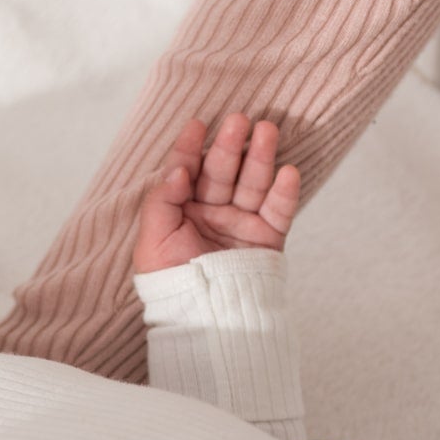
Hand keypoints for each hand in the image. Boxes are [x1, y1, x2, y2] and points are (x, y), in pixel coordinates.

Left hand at [133, 114, 300, 274]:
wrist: (202, 320)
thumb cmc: (170, 284)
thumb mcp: (152, 242)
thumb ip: (161, 202)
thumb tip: (176, 169)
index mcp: (181, 210)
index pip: (187, 171)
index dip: (190, 147)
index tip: (197, 124)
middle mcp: (212, 212)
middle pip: (222, 171)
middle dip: (229, 145)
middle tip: (239, 119)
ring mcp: (240, 223)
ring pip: (252, 183)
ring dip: (260, 157)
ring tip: (267, 131)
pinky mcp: (266, 239)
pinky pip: (279, 211)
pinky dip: (285, 193)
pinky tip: (288, 172)